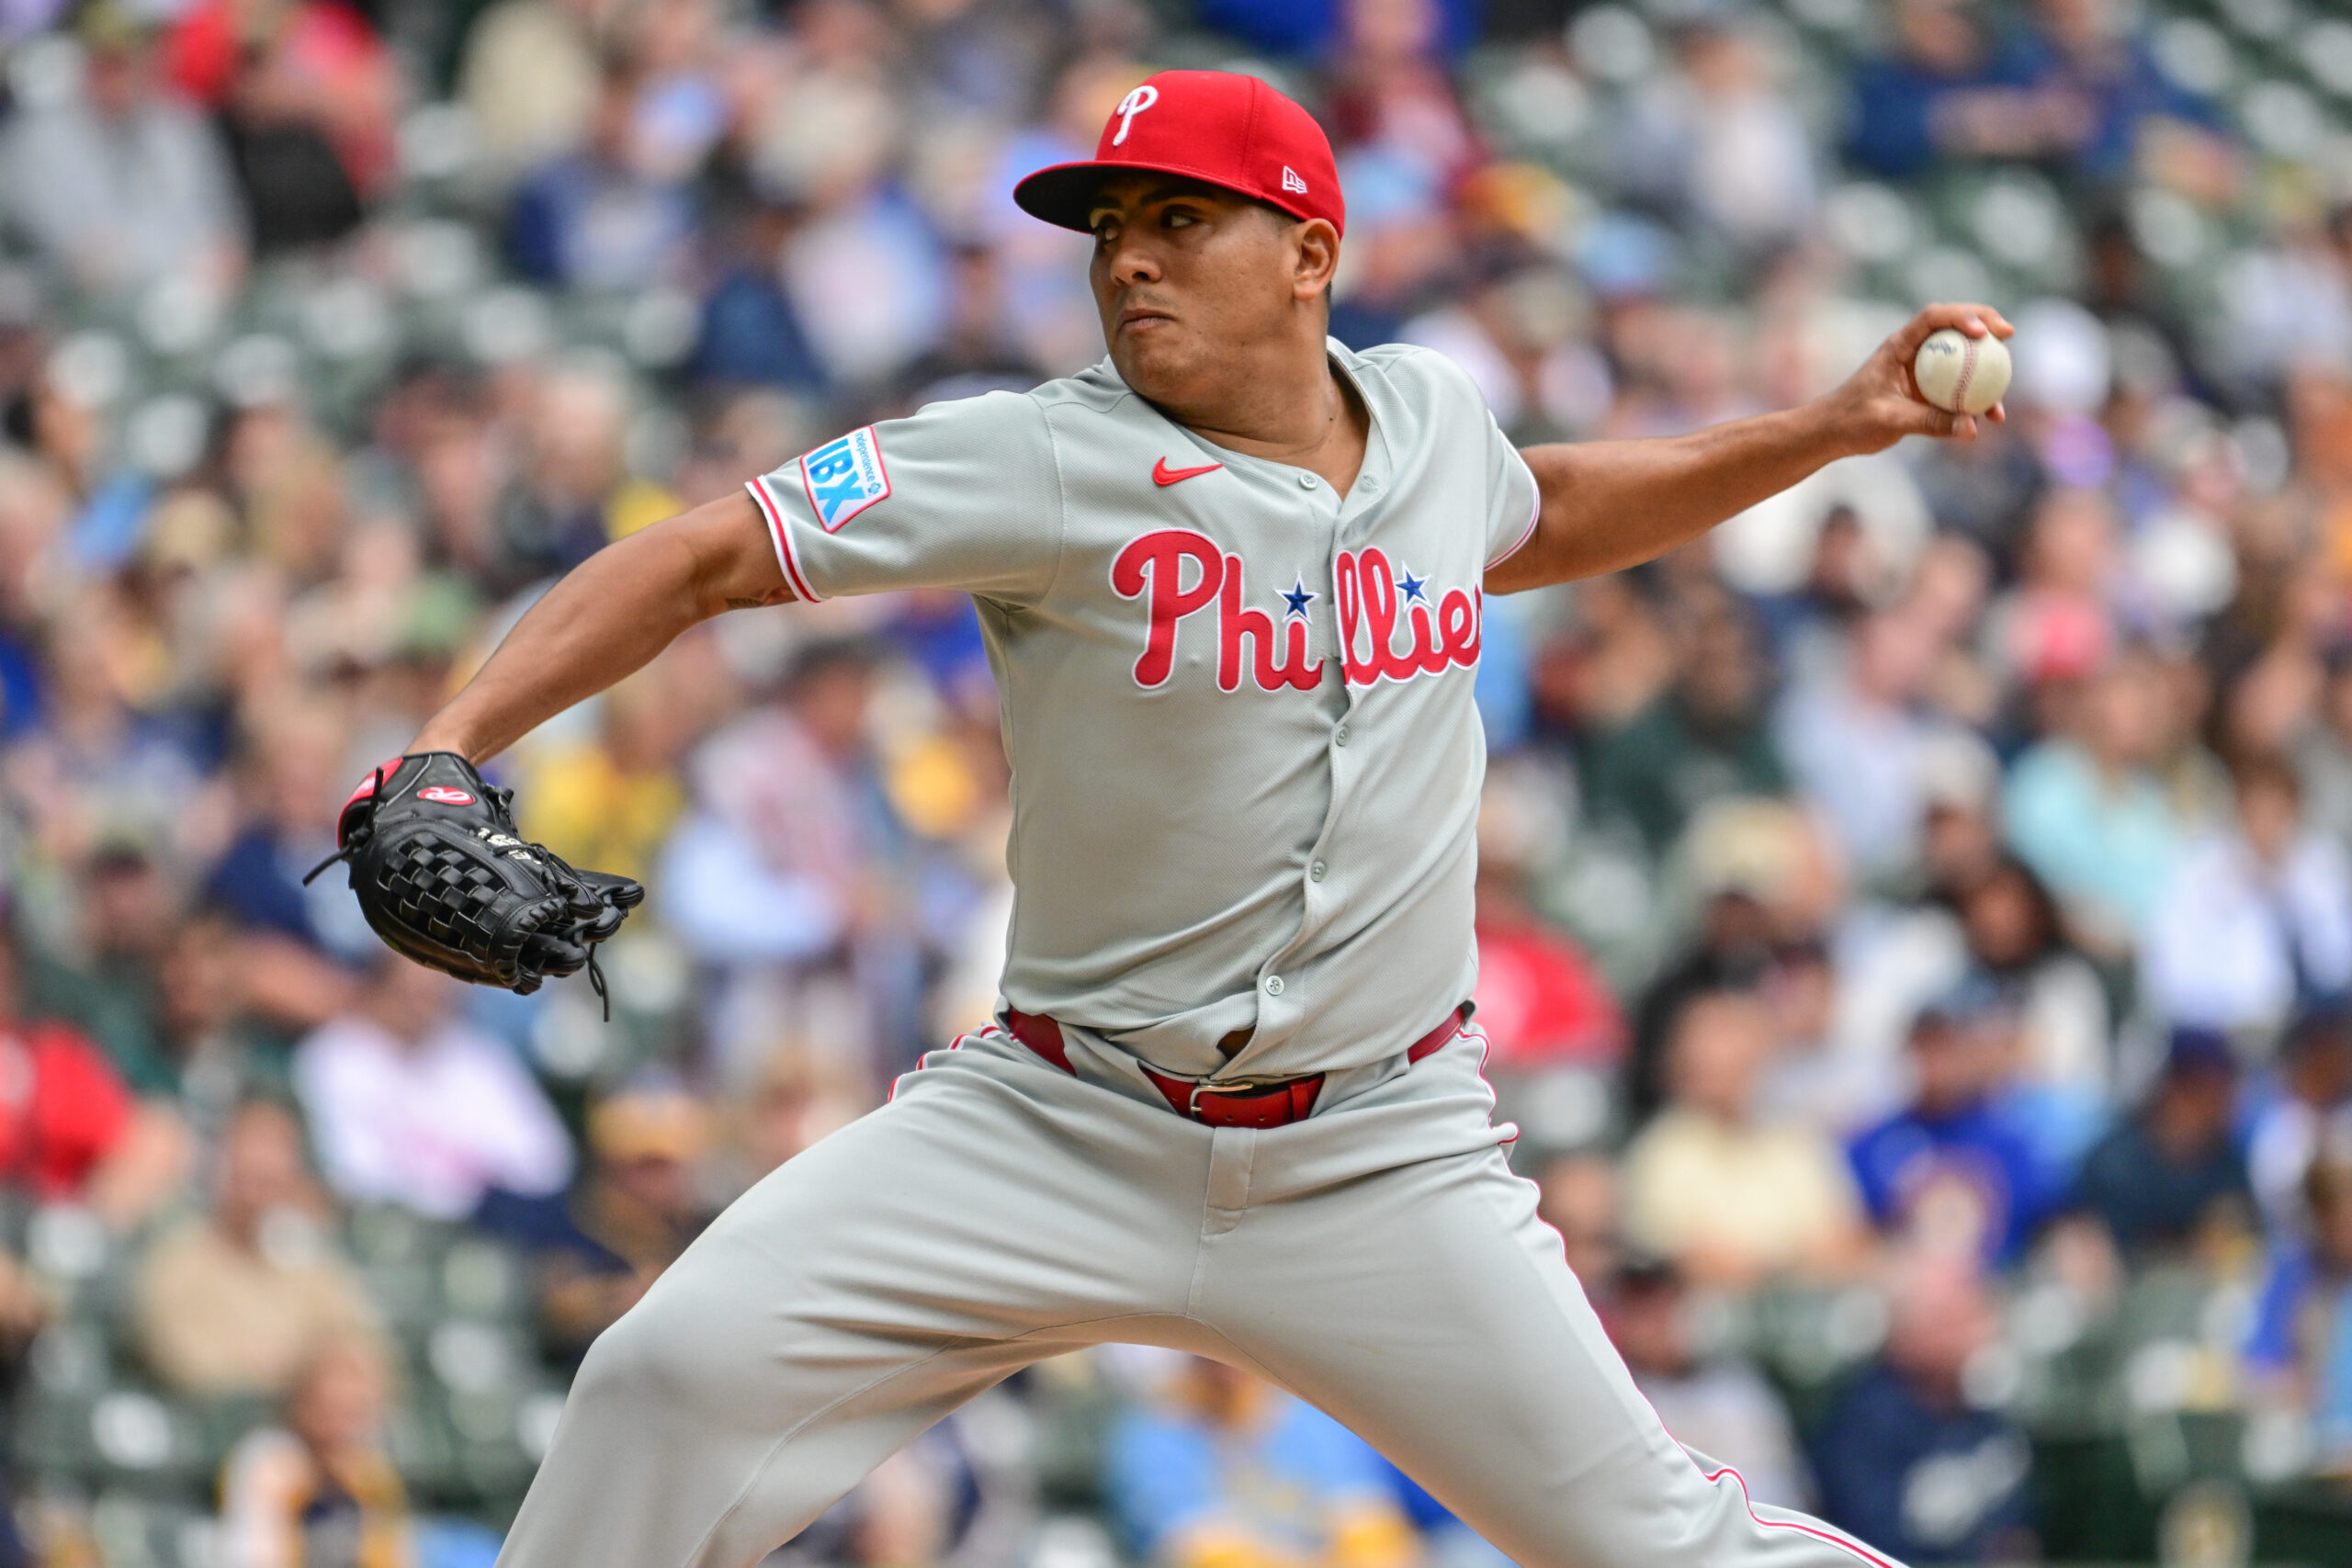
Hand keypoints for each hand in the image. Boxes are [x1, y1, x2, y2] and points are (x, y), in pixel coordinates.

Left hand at [1815, 302, 2014, 456]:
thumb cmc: (1852, 421)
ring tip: (2006, 381)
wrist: (1833, 434)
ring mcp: (1922, 370)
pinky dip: (1975, 397)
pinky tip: (1991, 417)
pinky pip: (1957, 388)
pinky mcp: (1927, 391)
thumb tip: (1971, 428)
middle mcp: (1913, 351)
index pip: (1933, 318)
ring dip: (1985, 364)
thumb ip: (1929, 422)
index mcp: (1898, 346)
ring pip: (1961, 357)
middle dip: (1984, 323)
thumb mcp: (1889, 420)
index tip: (1982, 332)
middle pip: (1954, 326)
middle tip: (2009, 333)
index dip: (1961, 316)